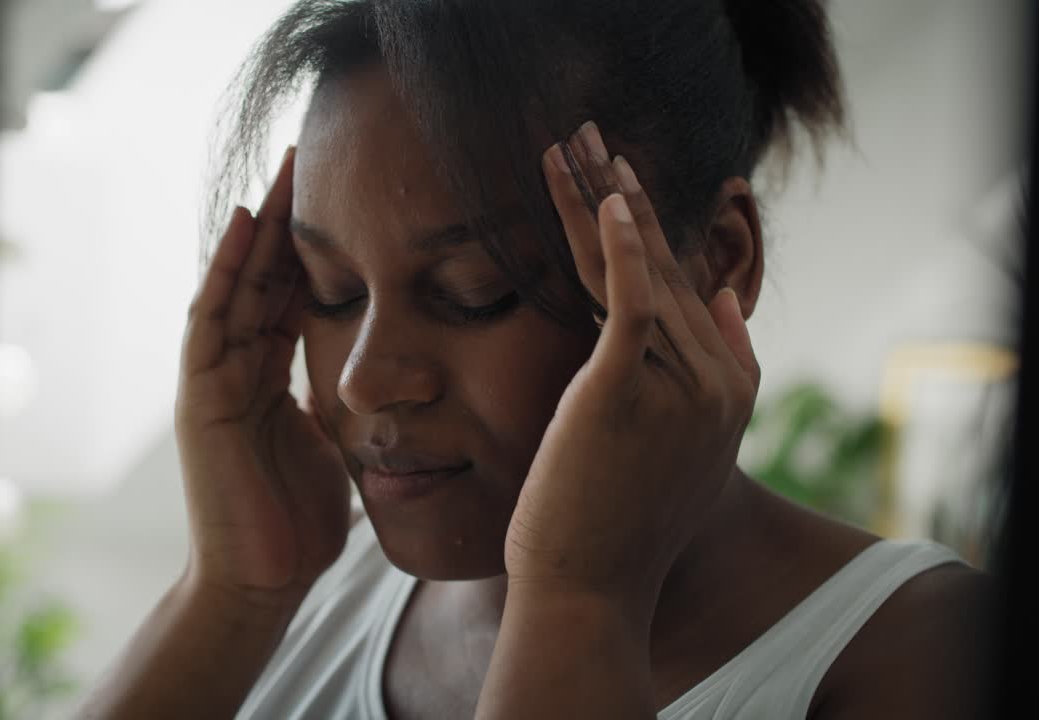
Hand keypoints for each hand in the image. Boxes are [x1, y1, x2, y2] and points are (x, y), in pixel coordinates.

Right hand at [176, 147, 350, 607]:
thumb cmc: (298, 523)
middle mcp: (240, 369)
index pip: (290, 295)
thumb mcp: (333, 447)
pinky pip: (210, 322)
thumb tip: (380, 384)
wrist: (262, 583)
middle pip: (262, 279)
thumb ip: (339, 407)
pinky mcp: (202, 399)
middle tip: (310, 160)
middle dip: (285, 222)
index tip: (341, 197)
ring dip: (258, 229)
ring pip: (235, 286)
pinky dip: (225, 273)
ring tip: (280, 173)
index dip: (312, 247)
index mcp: (272, 378)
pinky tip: (243, 226)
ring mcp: (215, 381)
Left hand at [503, 123, 759, 610]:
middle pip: (667, 266)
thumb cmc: (617, 525)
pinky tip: (609, 196)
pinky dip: (624, 244)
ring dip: (605, 197)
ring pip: (641, 270)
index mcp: (729, 391)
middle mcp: (715, 381)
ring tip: (577, 141)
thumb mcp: (681, 451)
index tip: (627, 179)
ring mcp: (678, 384)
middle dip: (626, 194)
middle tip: (596, 134)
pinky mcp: (627, 386)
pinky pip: (632, 298)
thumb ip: (713, 377)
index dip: (656, 229)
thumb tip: (728, 298)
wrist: (587, 588)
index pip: (688, 291)